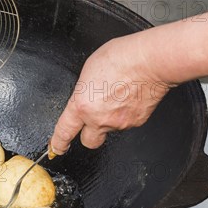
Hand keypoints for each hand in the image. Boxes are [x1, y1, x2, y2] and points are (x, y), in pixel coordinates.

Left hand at [50, 36, 171, 152]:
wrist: (151, 61)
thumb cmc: (122, 58)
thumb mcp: (89, 70)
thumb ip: (83, 90)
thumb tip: (85, 96)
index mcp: (81, 105)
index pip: (64, 132)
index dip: (58, 143)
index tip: (56, 149)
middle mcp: (98, 119)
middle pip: (89, 142)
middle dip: (88, 135)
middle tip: (92, 123)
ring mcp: (118, 123)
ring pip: (110, 129)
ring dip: (110, 118)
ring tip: (117, 96)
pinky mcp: (136, 122)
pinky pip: (127, 122)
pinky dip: (126, 113)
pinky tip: (129, 98)